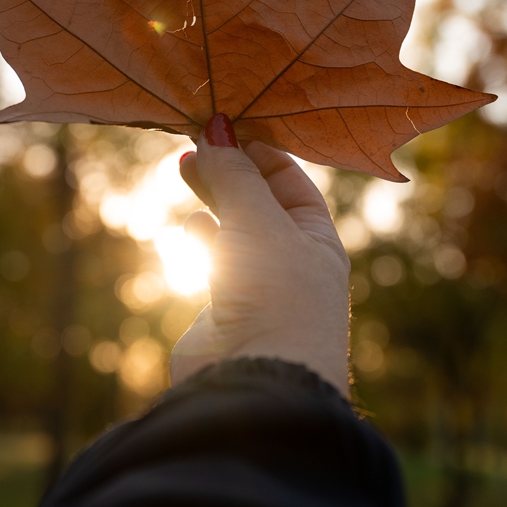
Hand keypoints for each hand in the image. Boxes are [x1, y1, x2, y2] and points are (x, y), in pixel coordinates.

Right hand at [170, 114, 350, 396]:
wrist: (257, 383)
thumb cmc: (275, 296)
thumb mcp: (259, 221)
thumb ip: (234, 176)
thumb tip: (214, 131)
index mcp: (317, 238)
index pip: (289, 178)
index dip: (257, 149)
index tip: (222, 124)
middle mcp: (291, 261)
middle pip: (258, 200)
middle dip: (229, 169)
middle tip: (194, 142)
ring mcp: (257, 287)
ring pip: (234, 228)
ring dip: (214, 199)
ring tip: (189, 170)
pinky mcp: (224, 312)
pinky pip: (213, 261)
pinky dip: (201, 237)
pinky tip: (190, 225)